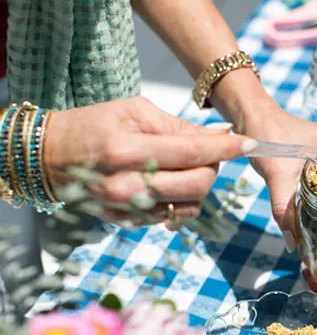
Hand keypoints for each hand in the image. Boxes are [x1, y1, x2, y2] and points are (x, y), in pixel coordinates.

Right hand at [45, 97, 251, 226]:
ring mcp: (126, 209)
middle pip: (198, 184)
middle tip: (208, 150)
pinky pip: (173, 216)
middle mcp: (127, 185)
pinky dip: (182, 200)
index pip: (191, 152)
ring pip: (190, 204)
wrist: (50, 157)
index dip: (226, 147)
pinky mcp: (128, 223)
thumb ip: (178, 127)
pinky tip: (169, 182)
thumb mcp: (134, 112)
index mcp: (127, 150)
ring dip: (200, 185)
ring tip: (185, 166)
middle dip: (214, 165)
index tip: (249, 142)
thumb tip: (220, 134)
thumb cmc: (93, 126)